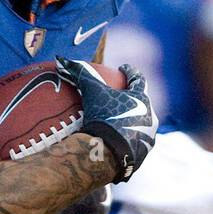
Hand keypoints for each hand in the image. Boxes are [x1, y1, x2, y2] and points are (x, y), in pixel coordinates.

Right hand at [56, 58, 156, 182]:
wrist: (108, 152)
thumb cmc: (102, 117)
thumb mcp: (91, 92)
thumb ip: (80, 74)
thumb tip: (62, 59)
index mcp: (141, 99)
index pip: (138, 79)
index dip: (130, 72)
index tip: (123, 68)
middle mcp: (151, 116)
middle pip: (143, 103)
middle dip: (133, 100)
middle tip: (121, 99)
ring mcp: (149, 137)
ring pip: (142, 125)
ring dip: (133, 122)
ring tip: (119, 124)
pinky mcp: (143, 154)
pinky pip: (135, 145)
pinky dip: (127, 142)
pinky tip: (117, 145)